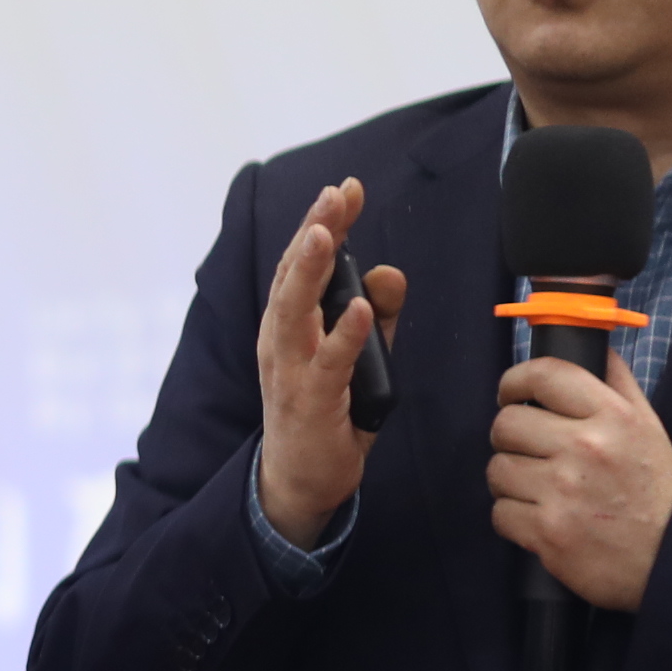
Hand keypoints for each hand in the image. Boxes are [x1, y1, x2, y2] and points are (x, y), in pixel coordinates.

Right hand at [256, 178, 406, 550]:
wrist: (300, 481)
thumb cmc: (326, 413)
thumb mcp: (358, 357)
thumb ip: (374, 316)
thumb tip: (389, 273)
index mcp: (289, 323)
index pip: (304, 262)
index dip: (324, 223)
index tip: (349, 188)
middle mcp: (282, 339)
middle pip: (294, 274)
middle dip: (315, 229)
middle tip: (336, 193)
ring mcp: (291, 369)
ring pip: (296, 309)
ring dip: (313, 269)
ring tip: (330, 232)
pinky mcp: (311, 401)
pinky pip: (327, 363)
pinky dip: (342, 333)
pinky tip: (357, 308)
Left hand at [488, 351, 671, 609]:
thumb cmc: (655, 488)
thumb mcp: (646, 424)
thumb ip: (616, 382)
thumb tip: (588, 343)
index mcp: (611, 416)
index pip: (542, 375)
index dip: (515, 382)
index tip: (511, 394)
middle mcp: (586, 448)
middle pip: (506, 424)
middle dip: (511, 437)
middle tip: (527, 449)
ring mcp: (564, 492)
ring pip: (497, 469)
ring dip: (509, 479)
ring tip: (536, 486)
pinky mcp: (548, 533)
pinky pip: (500, 512)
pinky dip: (513, 517)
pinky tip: (539, 516)